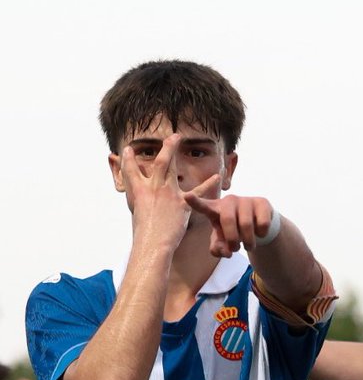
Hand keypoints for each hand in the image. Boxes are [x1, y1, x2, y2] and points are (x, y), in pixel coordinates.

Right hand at [121, 134, 217, 249]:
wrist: (153, 242)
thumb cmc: (144, 233)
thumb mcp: (137, 214)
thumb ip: (139, 202)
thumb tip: (139, 201)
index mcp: (139, 192)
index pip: (131, 171)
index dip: (128, 159)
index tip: (128, 149)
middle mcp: (153, 188)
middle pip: (158, 162)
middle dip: (165, 148)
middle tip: (173, 136)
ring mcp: (168, 194)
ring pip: (170, 166)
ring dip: (173, 150)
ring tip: (178, 138)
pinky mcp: (182, 204)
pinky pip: (198, 192)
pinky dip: (209, 184)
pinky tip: (218, 176)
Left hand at [184, 192, 275, 258]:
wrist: (259, 223)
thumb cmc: (235, 231)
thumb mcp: (223, 241)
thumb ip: (218, 248)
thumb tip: (225, 252)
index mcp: (215, 209)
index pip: (203, 206)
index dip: (195, 202)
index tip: (187, 197)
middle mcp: (229, 201)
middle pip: (227, 220)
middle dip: (232, 239)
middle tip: (236, 249)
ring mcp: (246, 200)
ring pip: (246, 224)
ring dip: (248, 242)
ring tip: (249, 246)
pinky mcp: (262, 202)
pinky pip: (262, 224)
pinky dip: (261, 235)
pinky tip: (260, 233)